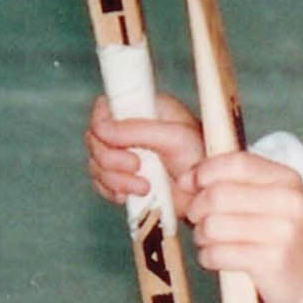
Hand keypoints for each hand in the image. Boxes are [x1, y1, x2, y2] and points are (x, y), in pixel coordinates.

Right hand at [85, 94, 204, 207]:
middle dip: (111, 158)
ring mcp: (126, 154)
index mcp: (144, 109)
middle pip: (94, 138)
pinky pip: (101, 184)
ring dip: (115, 179)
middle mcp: (131, 129)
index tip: (116, 140)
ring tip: (145, 186)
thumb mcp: (174, 138)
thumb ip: (137, 130)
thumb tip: (102, 129)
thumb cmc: (201, 158)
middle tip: (137, 167)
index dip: (103, 125)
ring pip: (95, 164)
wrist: (208, 195)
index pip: (106, 107)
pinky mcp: (125, 179)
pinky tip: (135, 195)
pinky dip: (113, 191)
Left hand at [183, 152, 302, 302]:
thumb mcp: (268, 200)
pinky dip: (208, 257)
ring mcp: (282, 232)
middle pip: (217, 194)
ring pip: (212, 225)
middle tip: (199, 221)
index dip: (204, 172)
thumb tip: (186, 179)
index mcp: (287, 180)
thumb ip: (232, 183)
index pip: (236, 163)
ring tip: (210, 242)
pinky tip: (217, 259)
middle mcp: (288, 202)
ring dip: (201, 236)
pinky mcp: (270, 261)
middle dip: (197, 209)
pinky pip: (217, 253)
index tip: (190, 185)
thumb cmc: (279, 238)